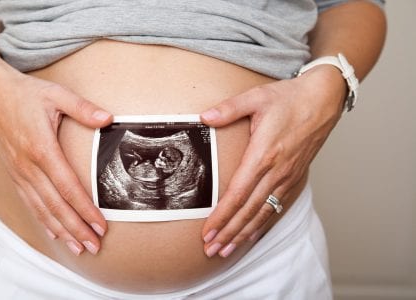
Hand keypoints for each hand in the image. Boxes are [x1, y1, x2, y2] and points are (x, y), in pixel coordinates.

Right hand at [0, 65, 111, 255]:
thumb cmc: (27, 93)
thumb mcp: (57, 94)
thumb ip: (83, 108)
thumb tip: (108, 118)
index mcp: (42, 148)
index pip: (68, 187)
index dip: (85, 209)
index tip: (100, 225)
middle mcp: (29, 166)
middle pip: (56, 205)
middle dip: (76, 228)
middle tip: (94, 246)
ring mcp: (20, 172)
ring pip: (42, 209)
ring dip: (62, 230)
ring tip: (79, 248)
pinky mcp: (15, 174)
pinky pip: (30, 203)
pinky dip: (43, 220)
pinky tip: (55, 233)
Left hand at [200, 65, 345, 257]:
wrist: (323, 99)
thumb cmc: (290, 98)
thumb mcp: (256, 97)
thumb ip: (228, 109)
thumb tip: (204, 116)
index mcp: (264, 154)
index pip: (239, 194)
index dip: (222, 216)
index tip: (208, 232)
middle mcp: (277, 171)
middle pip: (249, 210)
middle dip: (228, 232)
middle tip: (211, 250)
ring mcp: (288, 177)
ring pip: (263, 213)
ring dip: (243, 233)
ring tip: (226, 250)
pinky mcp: (295, 177)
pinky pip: (277, 207)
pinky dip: (263, 224)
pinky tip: (252, 234)